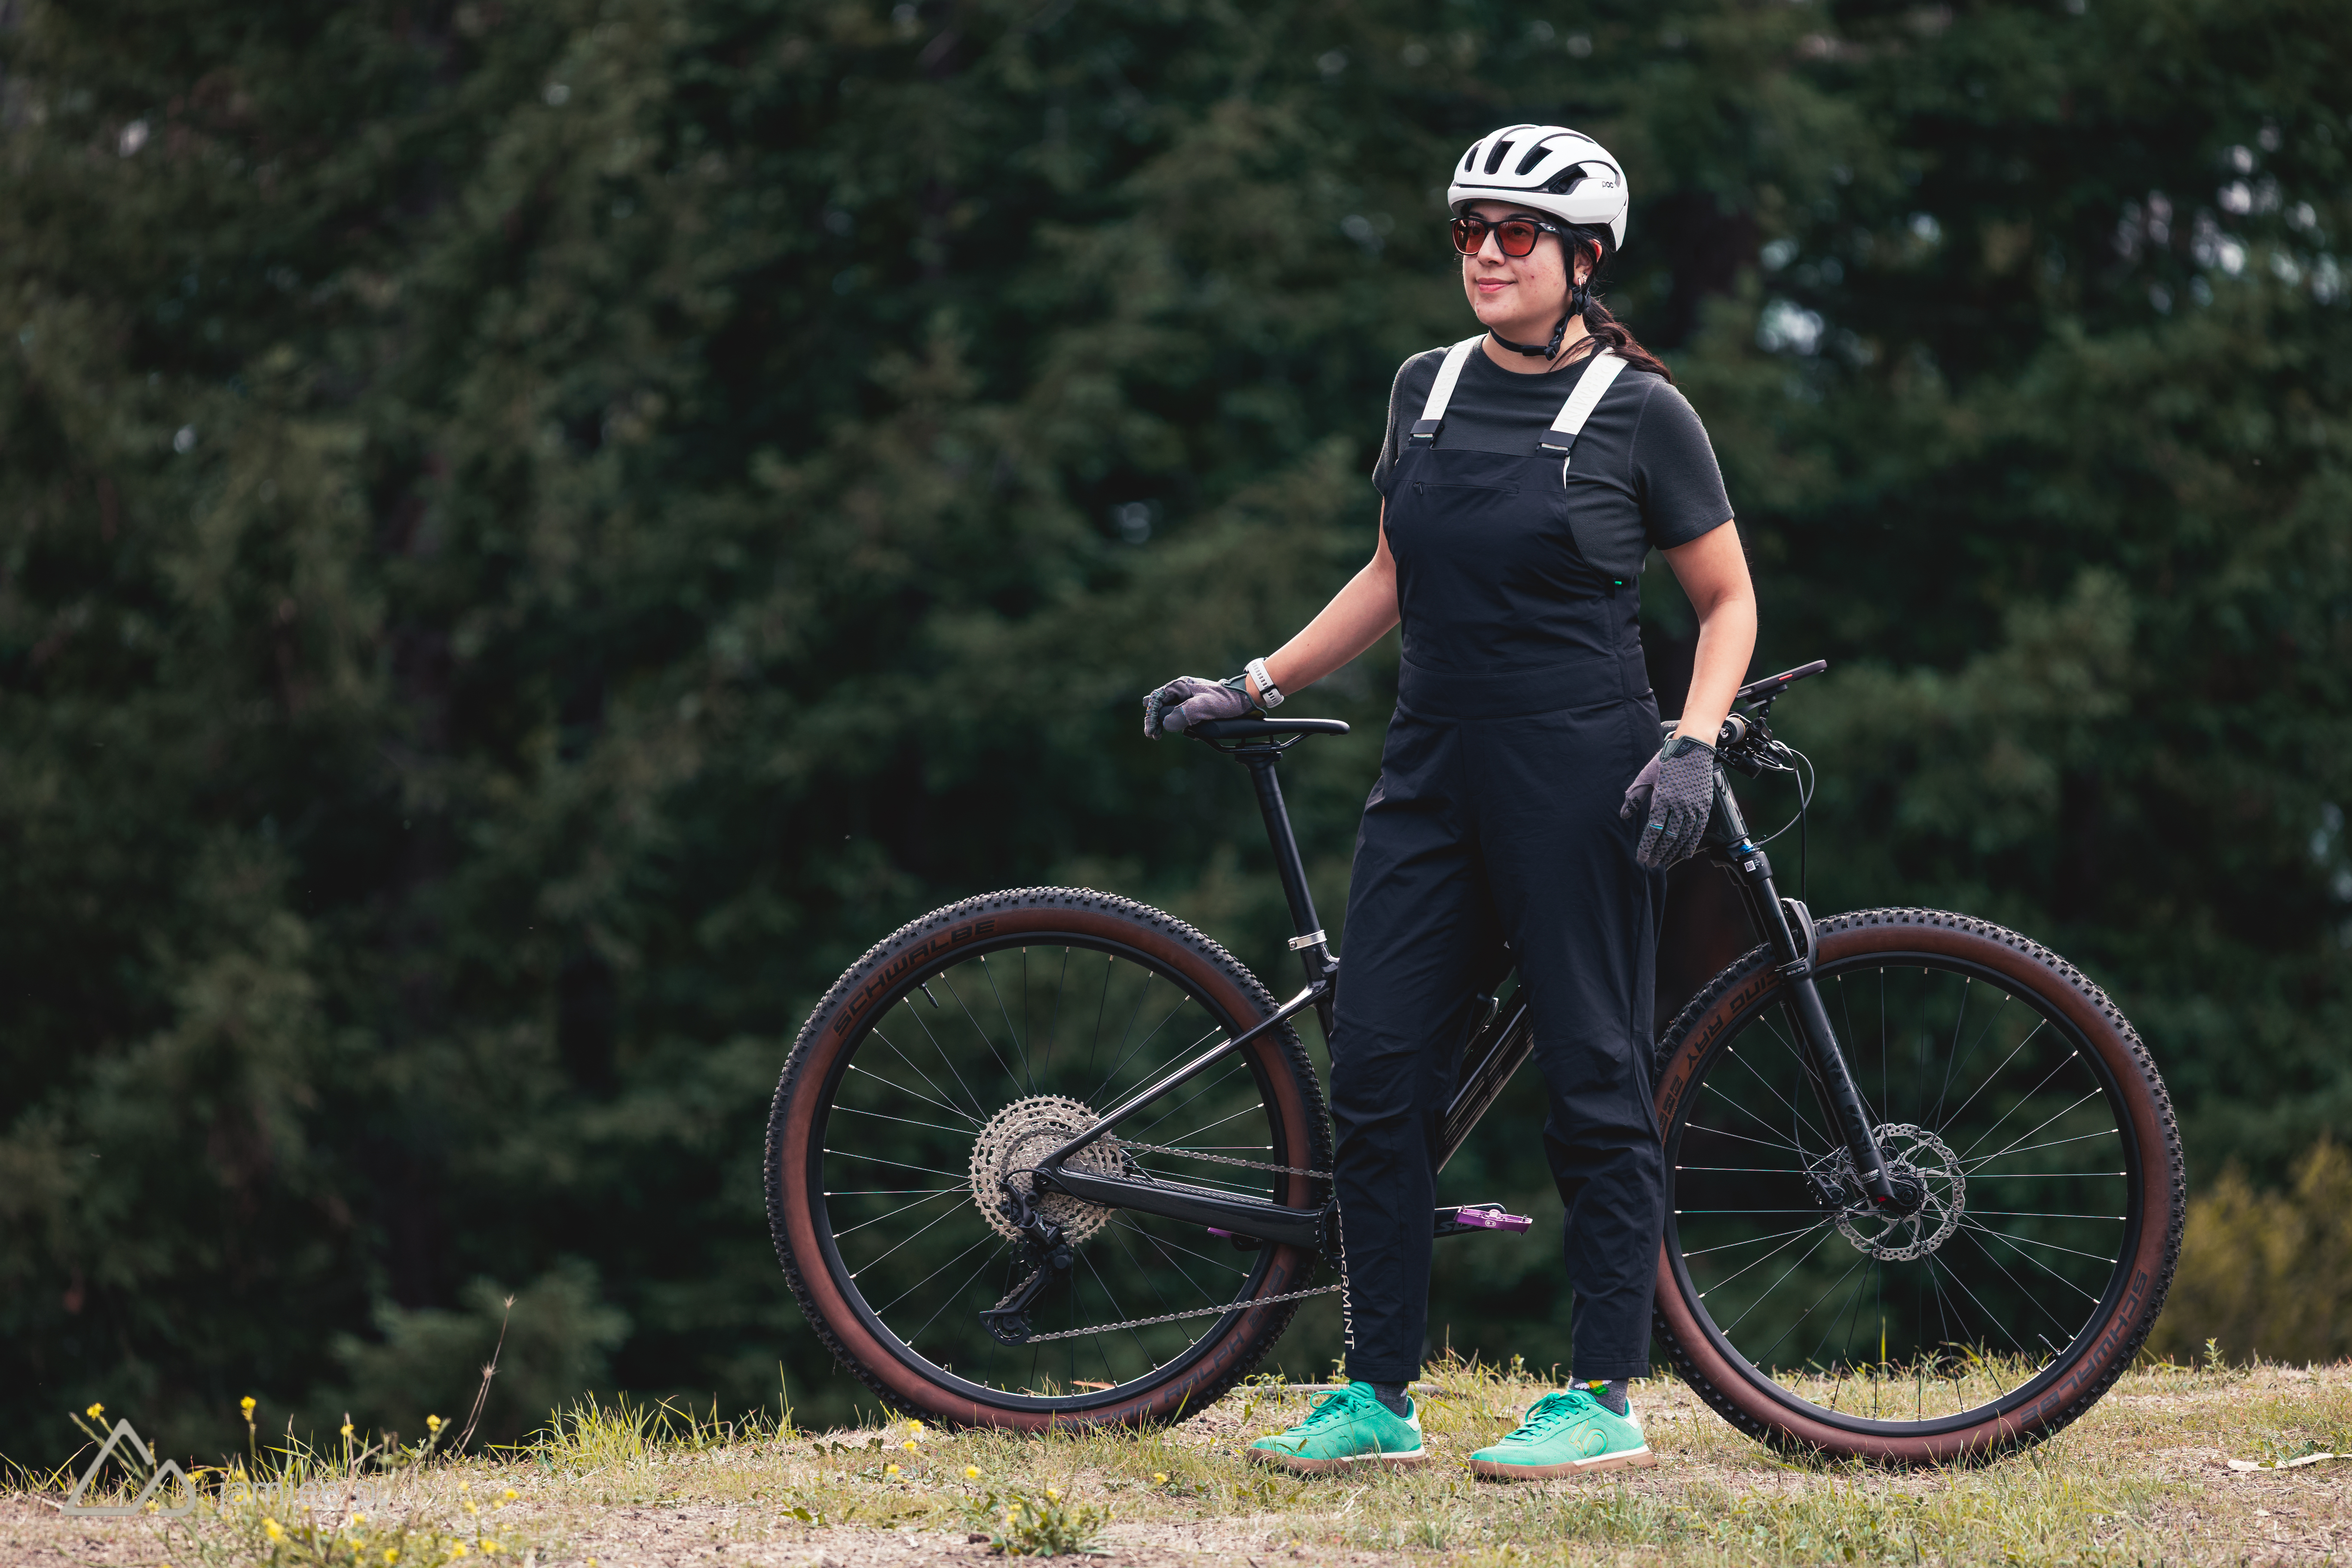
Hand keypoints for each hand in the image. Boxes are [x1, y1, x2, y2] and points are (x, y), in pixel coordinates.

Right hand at [1142, 675, 1253, 738]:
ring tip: (1169, 735)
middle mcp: (1182, 690)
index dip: (1151, 716)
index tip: (1151, 732)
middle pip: (1161, 705)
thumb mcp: (1203, 707)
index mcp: (1180, 686)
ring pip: (1171, 712)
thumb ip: (1183, 714)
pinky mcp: (1197, 706)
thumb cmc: (1226, 701)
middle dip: (1157, 721)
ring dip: (1170, 724)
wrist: (1245, 700)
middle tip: (1156, 735)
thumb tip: (1167, 725)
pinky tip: (1191, 733)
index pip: (1157, 700)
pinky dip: (1184, 725)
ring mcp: (1189, 698)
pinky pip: (1184, 716)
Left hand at [1618, 735, 1718, 868]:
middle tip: (1651, 863)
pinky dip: (1691, 844)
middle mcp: (1679, 806)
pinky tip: (1685, 853)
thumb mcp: (1646, 777)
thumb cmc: (1666, 761)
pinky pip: (1698, 830)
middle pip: (1668, 838)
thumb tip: (1624, 815)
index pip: (1653, 831)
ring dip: (1673, 852)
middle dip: (1658, 853)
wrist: (1692, 748)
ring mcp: (1694, 807)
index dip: (1646, 847)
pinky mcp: (1704, 806)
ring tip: (1664, 861)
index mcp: (1662, 799)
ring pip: (1683, 837)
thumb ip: (1635, 797)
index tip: (1641, 858)